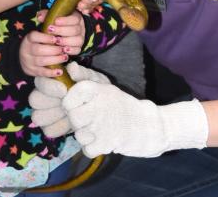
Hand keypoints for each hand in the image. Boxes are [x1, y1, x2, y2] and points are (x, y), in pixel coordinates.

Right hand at [19, 10, 86, 77]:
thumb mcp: (38, 32)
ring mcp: (29, 61)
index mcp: (29, 38)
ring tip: (65, 57)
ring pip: (41, 61)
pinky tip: (60, 70)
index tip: (56, 38)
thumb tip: (42, 15)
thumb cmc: (36, 42)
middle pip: (38, 50)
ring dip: (55, 60)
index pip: (34, 36)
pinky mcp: (32, 71)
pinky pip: (42, 73)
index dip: (45, 37)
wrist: (22, 57)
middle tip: (63, 49)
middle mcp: (27, 49)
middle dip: (53, 50)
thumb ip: (43, 24)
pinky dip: (51, 73)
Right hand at [29, 62, 109, 138]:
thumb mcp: (89, 77)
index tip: (64, 90)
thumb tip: (71, 67)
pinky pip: (48, 130)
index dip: (49, 87)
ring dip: (55, 115)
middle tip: (66, 103)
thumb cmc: (92, 86)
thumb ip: (80, 73)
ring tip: (69, 112)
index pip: (39, 82)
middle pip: (34, 100)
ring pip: (38, 117)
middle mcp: (43, 96)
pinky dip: (61, 127)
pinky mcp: (51, 127)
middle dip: (51, 102)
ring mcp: (45, 113)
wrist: (102, 105)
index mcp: (50, 80)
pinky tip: (71, 122)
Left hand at [63, 82, 208, 157]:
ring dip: (86, 136)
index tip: (80, 105)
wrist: (148, 125)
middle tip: (90, 120)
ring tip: (98, 130)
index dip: (70, 103)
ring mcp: (102, 126)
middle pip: (72, 117)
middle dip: (78, 121)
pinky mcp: (106, 144)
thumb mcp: (106, 86)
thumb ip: (86, 77)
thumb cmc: (123, 105)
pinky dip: (92, 148)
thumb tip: (71, 67)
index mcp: (98, 90)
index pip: (68, 98)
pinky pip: (86, 149)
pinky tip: (101, 141)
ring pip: (78, 135)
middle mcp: (99, 106)